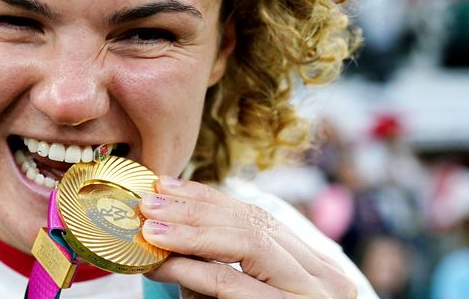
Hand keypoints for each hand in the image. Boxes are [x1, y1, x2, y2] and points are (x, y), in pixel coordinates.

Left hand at [140, 176, 356, 298]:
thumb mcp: (240, 293)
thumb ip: (215, 260)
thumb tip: (165, 221)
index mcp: (313, 264)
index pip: (257, 215)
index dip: (208, 197)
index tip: (167, 185)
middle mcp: (324, 276)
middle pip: (254, 224)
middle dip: (195, 210)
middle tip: (150, 203)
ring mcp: (311, 298)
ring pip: (249, 243)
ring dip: (191, 232)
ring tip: (151, 229)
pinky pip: (234, 285)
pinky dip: (194, 269)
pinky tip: (163, 264)